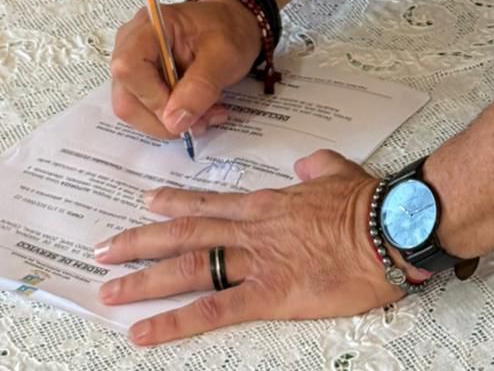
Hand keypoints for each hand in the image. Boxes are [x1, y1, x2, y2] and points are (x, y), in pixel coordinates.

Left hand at [95, 150, 403, 344]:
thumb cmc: (371, 201)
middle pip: (185, 234)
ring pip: (187, 267)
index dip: (175, 205)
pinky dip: (174, 321)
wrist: (390, 225)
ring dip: (142, 278)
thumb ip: (317, 166)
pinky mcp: (269, 295)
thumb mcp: (340, 171)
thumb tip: (306, 163)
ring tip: (108, 289)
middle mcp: (252, 229)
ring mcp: (256, 261)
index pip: (211, 204)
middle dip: (140, 241)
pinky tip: (143, 331)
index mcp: (269, 204)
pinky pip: (212, 310)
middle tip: (103, 249)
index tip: (147, 203)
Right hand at [110, 0, 261, 140]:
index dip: (152, 98)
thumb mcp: (226, 55)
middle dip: (164, 119)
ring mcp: (132, 64)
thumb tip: (173, 122)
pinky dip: (170, 119)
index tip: (184, 113)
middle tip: (202, 121)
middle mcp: (131, 44)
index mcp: (150, 26)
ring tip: (206, 115)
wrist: (233, 24)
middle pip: (127, 97)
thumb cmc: (228, 29)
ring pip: (133, 109)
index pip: (129, 68)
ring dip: (170, 123)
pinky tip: (198, 112)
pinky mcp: (140, 80)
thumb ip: (201, 86)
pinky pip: (144, 110)